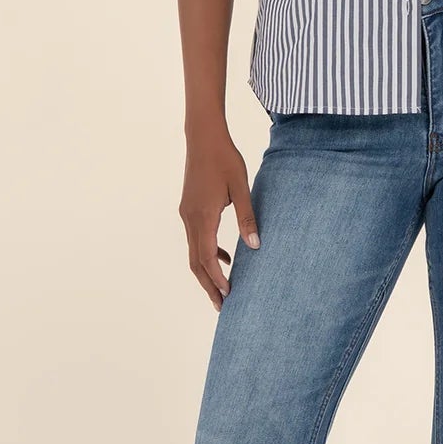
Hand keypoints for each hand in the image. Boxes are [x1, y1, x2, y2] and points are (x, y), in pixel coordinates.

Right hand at [179, 128, 259, 311]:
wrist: (203, 137)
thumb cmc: (225, 159)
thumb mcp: (241, 188)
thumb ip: (248, 217)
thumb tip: (255, 246)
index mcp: (203, 217)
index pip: (206, 258)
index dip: (217, 279)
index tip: (228, 295)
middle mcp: (190, 219)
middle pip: (195, 262)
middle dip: (208, 285)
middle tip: (222, 306)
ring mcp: (187, 214)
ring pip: (193, 252)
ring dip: (207, 272)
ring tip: (222, 289)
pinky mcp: (189, 209)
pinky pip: (196, 238)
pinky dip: (207, 253)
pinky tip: (226, 258)